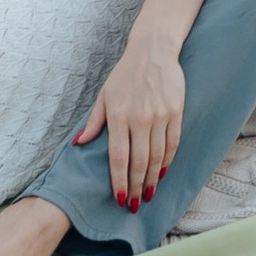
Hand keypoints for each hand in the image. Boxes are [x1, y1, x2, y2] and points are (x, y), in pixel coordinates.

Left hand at [77, 33, 183, 208]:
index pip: (118, 157)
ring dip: (152, 179)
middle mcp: (139, 117)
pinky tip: (162, 173)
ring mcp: (160, 115)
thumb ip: (94, 121)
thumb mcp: (104, 95)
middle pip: (138, 161)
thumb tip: (79, 143)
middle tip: (133, 204)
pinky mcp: (175, 111)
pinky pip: (172, 143)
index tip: (118, 198)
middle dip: (135, 187)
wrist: (153, 50)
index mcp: (118, 115)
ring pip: (157, 156)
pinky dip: (167, 161)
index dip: (119, 181)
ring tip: (148, 195)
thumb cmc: (125, 74)